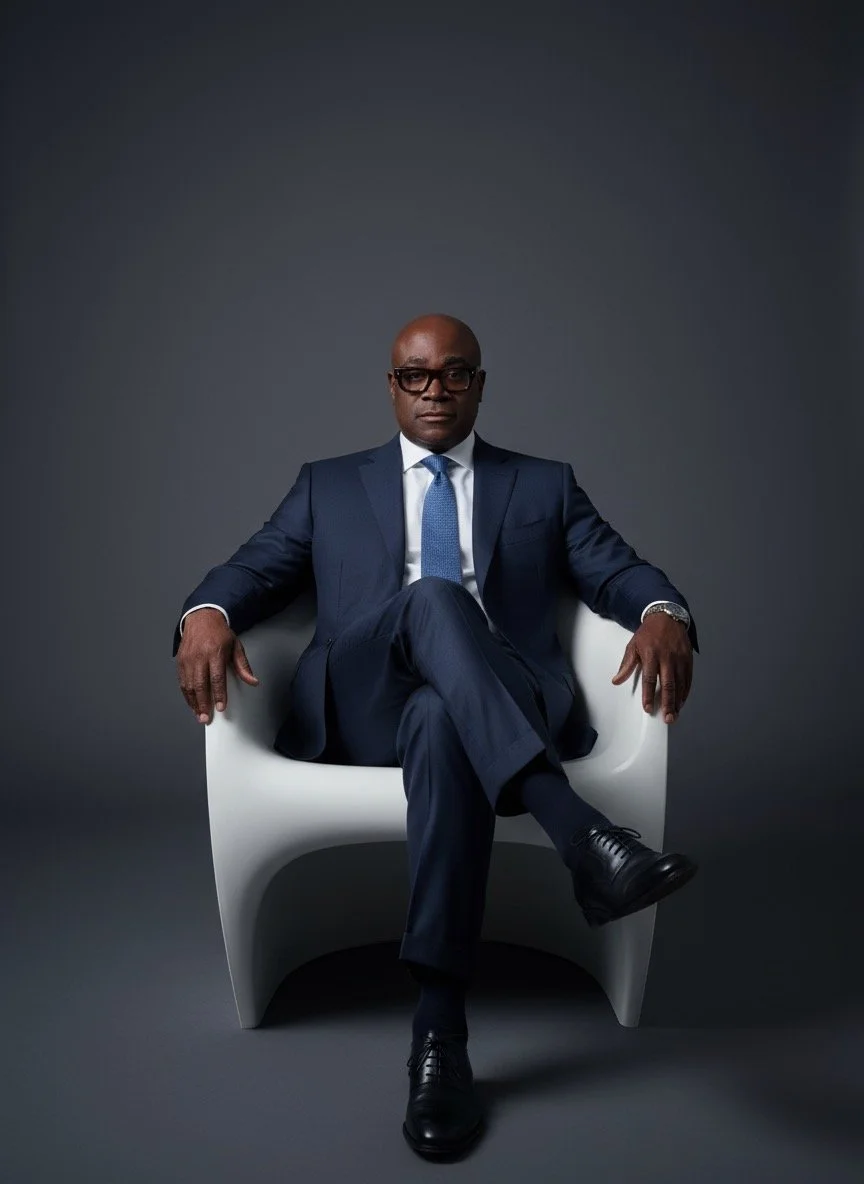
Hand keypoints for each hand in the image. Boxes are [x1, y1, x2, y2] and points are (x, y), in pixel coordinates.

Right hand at [176, 608, 258, 723]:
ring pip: (189, 685)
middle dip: (203, 703)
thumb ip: (243, 666)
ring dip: (193, 702)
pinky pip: (182, 681)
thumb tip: (253, 681)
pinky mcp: (180, 661)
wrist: (201, 617)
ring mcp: (188, 659)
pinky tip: (191, 703)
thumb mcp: (236, 646)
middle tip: (206, 718)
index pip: (217, 678)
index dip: (219, 694)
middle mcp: (199, 656)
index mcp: (215, 652)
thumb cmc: (220, 633)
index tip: (221, 707)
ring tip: (199, 714)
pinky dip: (186, 694)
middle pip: (200, 684)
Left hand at [611, 613, 692, 723]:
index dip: (649, 695)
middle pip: (668, 684)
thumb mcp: (633, 645)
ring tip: (674, 714)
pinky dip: (686, 691)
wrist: (666, 616)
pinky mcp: (688, 658)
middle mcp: (667, 657)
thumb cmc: (648, 633)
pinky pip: (688, 678)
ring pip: (680, 683)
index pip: (650, 678)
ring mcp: (679, 658)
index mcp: (651, 654)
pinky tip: (681, 701)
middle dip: (668, 703)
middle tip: (667, 718)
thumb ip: (626, 665)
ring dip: (677, 701)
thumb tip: (616, 680)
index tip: (648, 708)